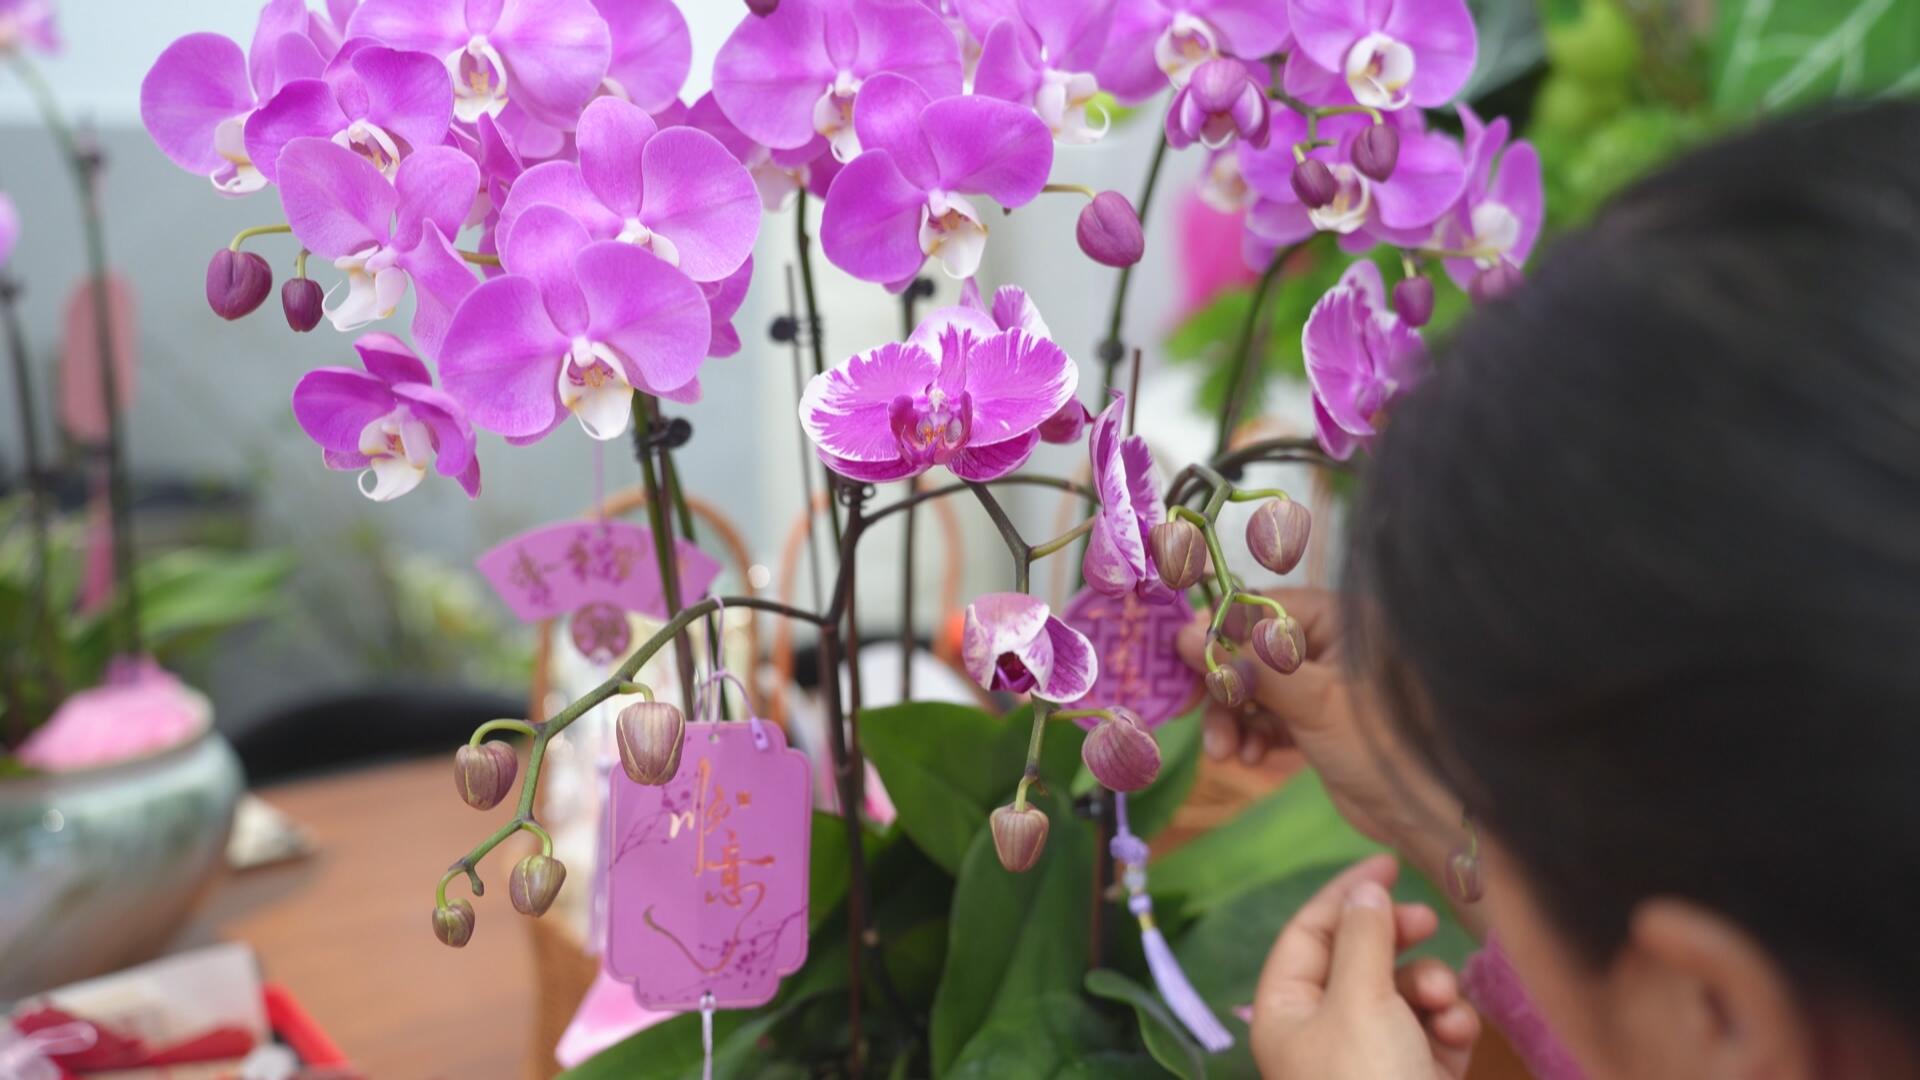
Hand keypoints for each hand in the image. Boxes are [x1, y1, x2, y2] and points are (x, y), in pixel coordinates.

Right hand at [1177, 588, 1460, 882]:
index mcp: (1340, 619)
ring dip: (1233, 718)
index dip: (1219, 633)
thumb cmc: (1383, 748)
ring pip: (1256, 687)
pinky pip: (1270, 715)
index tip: (1182, 660)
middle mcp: (1331, 643)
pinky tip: (1251, 758)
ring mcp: (1324, 682)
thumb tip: (1185, 635)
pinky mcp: (1319, 719)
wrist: (1430, 818)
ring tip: (1227, 754)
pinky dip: (1254, 734)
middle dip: (1224, 687)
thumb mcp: (1311, 703)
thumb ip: (1248, 667)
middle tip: (1192, 716)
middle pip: (1251, 649)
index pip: (1260, 608)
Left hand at [1252, 855, 1479, 1079]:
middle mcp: (1325, 1031)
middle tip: (1427, 921)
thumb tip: (1365, 890)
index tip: (1389, 864)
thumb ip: (1362, 939)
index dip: (1345, 893)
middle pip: (1360, 958)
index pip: (1308, 933)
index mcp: (1287, 1012)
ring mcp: (1375, 1055)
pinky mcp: (1420, 1074)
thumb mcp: (1359, 1002)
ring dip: (1431, 985)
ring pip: (1405, 992)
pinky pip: (1435, 1028)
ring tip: (1442, 998)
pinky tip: (1457, 1031)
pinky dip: (1450, 1023)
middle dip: (1397, 938)